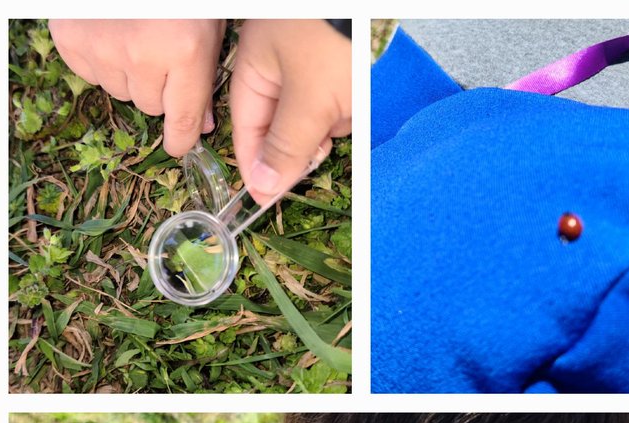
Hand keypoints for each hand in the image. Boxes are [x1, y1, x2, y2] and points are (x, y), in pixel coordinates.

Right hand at [49, 19, 223, 157]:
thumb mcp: (206, 22)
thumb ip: (204, 73)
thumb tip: (199, 125)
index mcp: (183, 50)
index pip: (182, 122)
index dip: (182, 138)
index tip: (179, 144)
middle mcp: (142, 58)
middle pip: (151, 106)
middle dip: (158, 86)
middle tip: (158, 48)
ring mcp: (103, 51)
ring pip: (122, 91)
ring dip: (129, 71)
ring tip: (133, 31)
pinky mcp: (71, 41)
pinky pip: (92, 74)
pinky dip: (101, 58)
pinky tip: (109, 29)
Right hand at [231, 19, 351, 202]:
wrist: (382, 8)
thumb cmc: (338, 37)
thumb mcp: (311, 100)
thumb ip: (287, 146)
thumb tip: (264, 186)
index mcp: (257, 65)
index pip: (247, 127)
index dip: (256, 165)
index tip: (266, 198)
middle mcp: (280, 62)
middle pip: (284, 125)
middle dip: (304, 139)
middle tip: (321, 144)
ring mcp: (313, 61)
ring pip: (316, 115)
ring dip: (333, 121)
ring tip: (349, 103)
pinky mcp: (342, 63)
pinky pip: (341, 100)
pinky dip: (351, 106)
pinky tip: (362, 96)